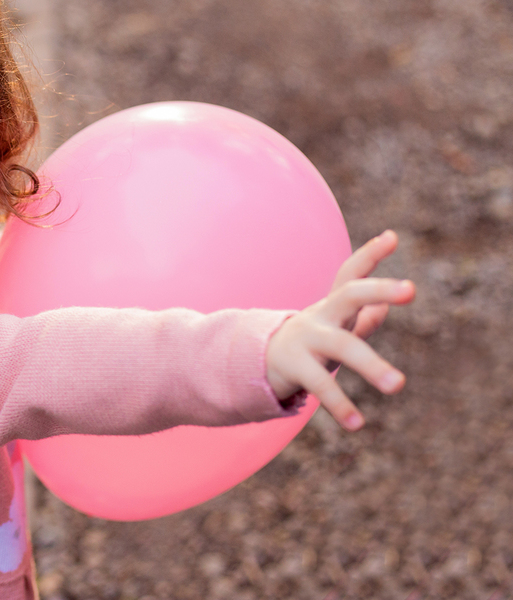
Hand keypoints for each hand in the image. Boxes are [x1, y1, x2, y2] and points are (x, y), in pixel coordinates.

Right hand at [265, 230, 414, 430]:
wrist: (251, 362)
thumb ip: (360, 320)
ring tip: (398, 386)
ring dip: (371, 365)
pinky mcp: (295, 368)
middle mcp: (319, 317)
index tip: (392, 236)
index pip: (351, 275)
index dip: (370, 255)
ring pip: (342, 347)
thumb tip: (383, 309)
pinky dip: (341, 406)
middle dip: (379, 288)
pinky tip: (358, 424)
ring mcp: (306, 340)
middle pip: (349, 294)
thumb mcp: (332, 332)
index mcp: (331, 308)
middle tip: (411, 289)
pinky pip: (321, 387)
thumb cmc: (305, 346)